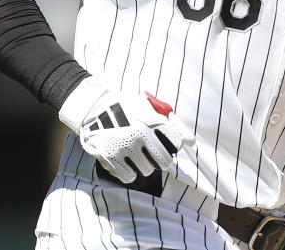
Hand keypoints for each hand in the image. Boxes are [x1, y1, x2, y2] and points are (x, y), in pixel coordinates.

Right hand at [59, 77, 194, 183]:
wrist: (93, 107)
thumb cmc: (126, 107)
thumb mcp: (150, 107)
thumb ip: (173, 124)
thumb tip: (192, 142)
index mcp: (151, 120)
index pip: (175, 141)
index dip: (173, 143)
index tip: (166, 142)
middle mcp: (139, 135)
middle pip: (164, 161)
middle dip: (162, 160)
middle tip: (154, 155)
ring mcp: (124, 147)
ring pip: (147, 171)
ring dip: (145, 166)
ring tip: (137, 155)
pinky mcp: (110, 158)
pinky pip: (129, 177)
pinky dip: (129, 172)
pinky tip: (126, 162)